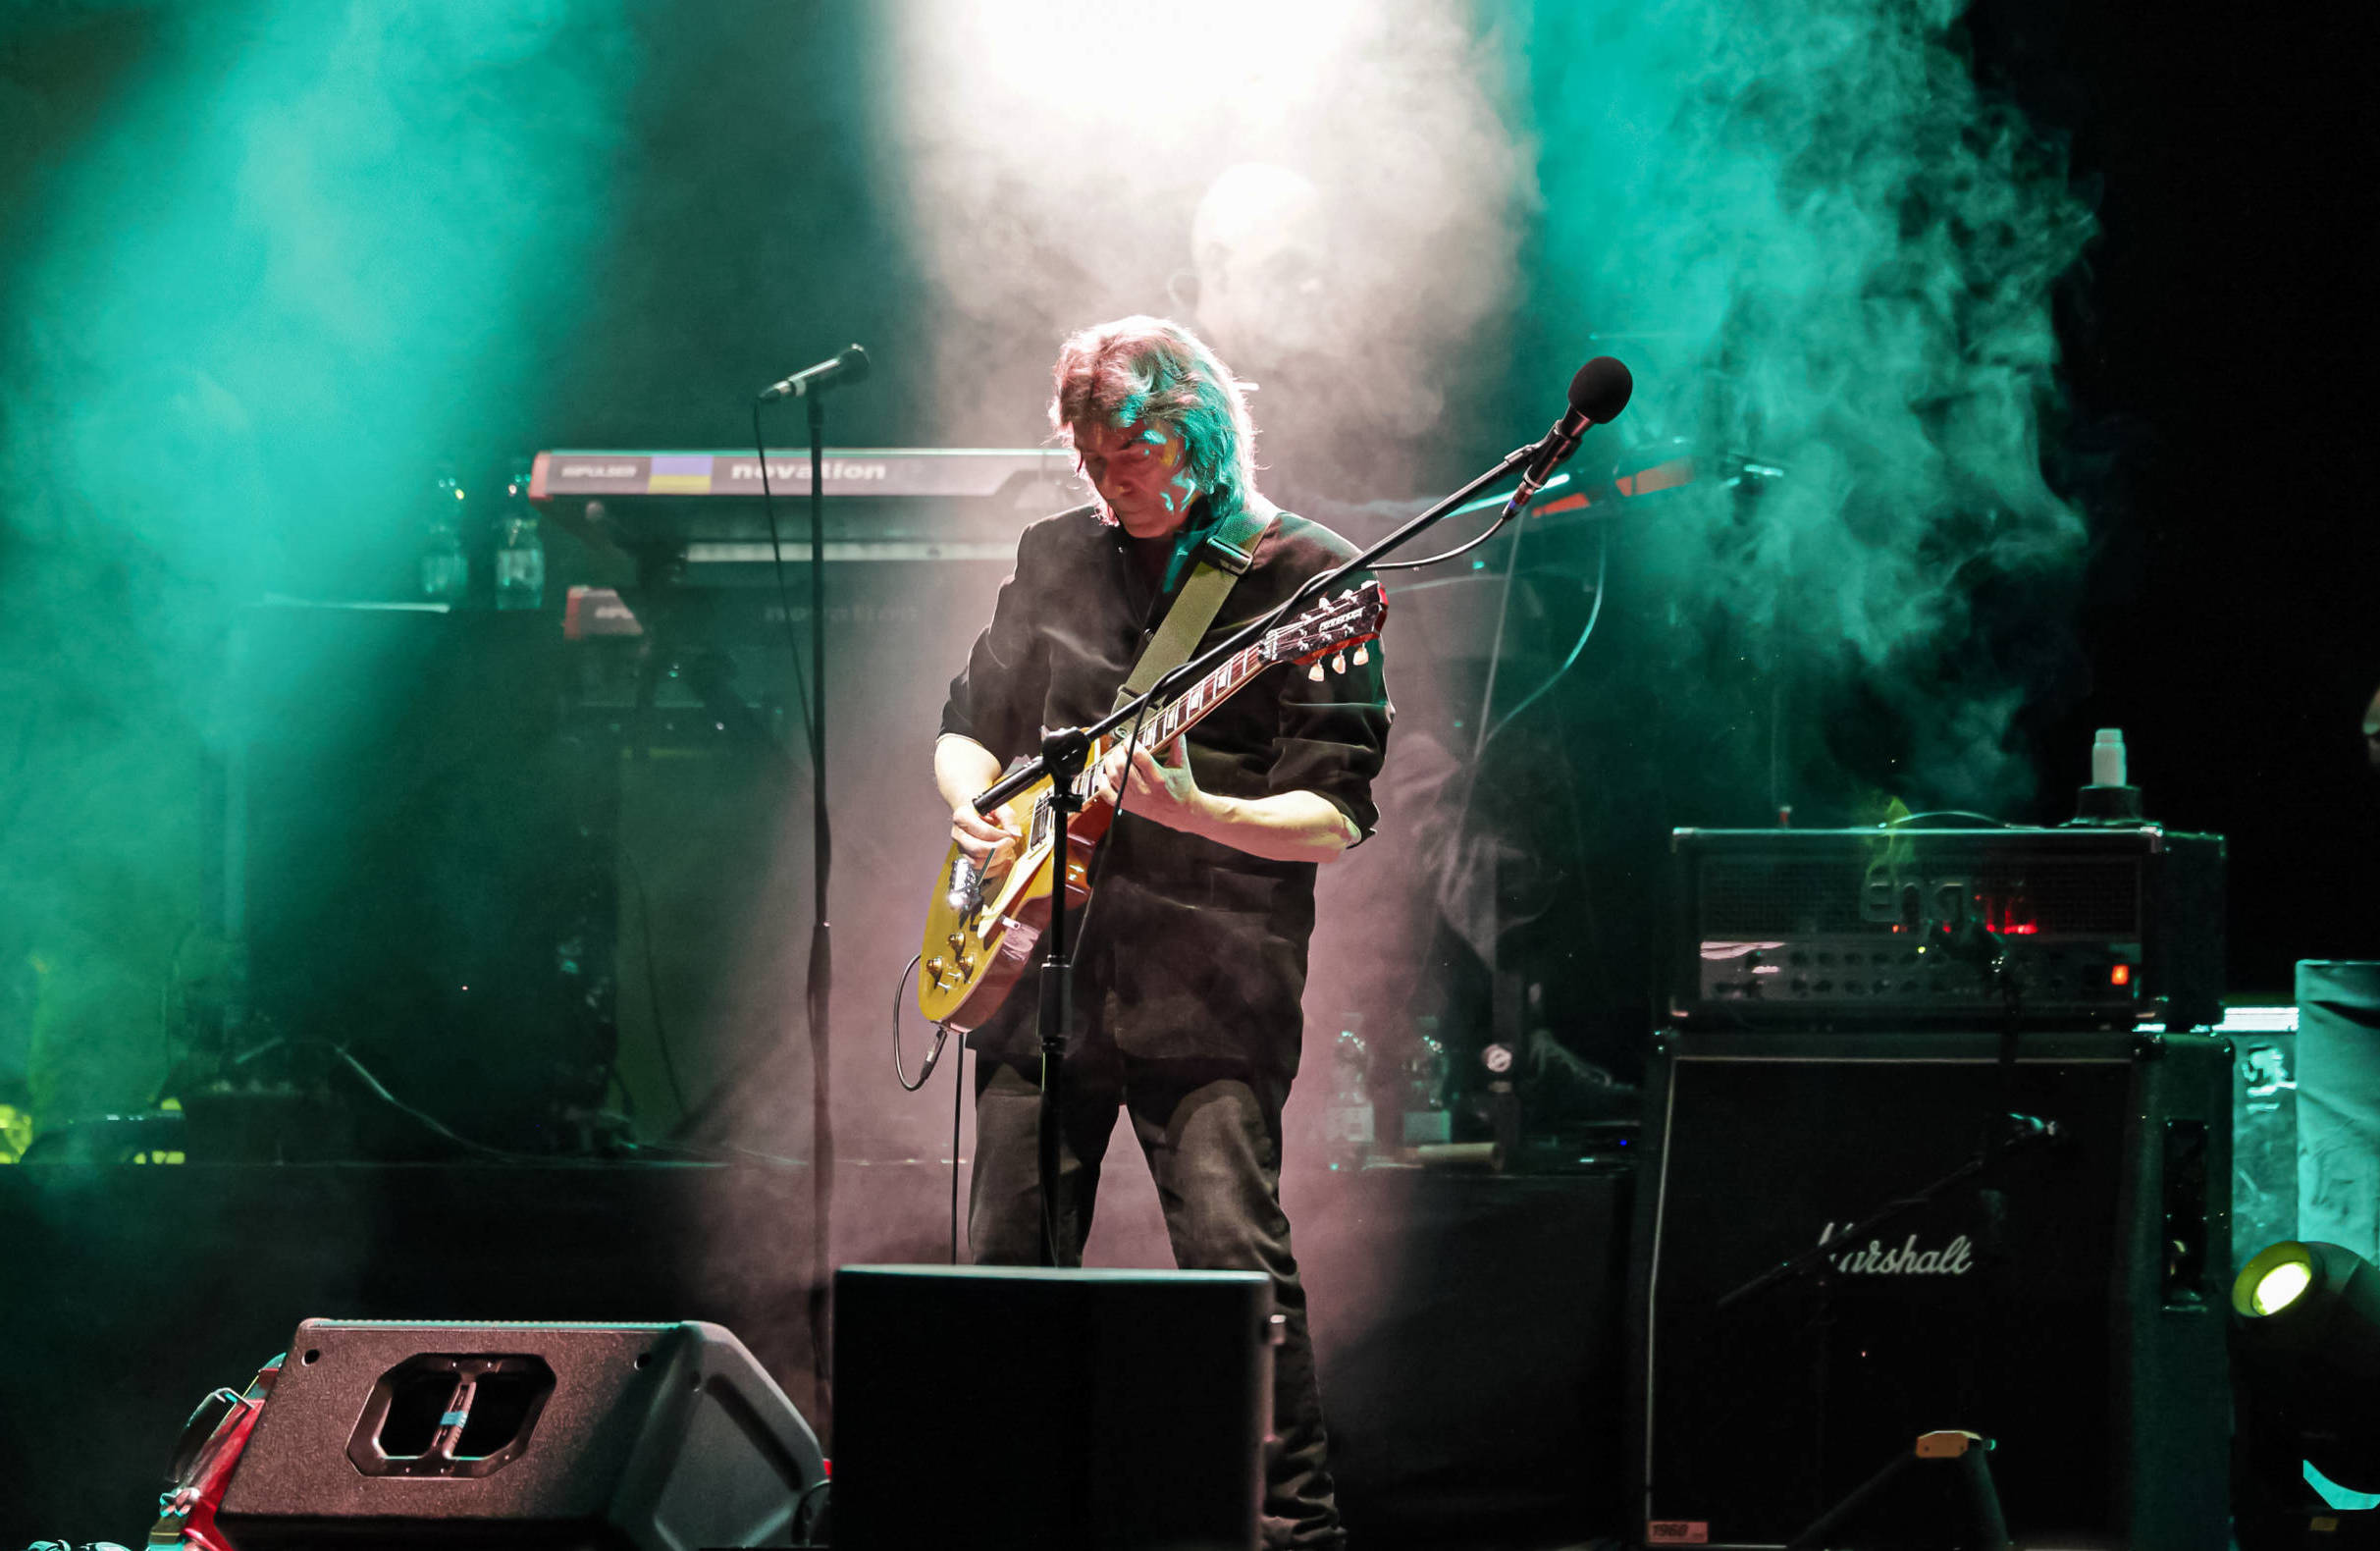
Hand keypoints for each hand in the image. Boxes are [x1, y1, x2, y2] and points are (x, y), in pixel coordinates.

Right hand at [951, 803, 1020, 870]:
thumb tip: (1015, 833)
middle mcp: (959, 835)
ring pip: (977, 863)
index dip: (1001, 836)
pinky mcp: (968, 858)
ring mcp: (962, 848)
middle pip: (977, 850)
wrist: (970, 809)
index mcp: (962, 817)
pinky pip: (979, 872)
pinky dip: (994, 870)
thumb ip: (1008, 817)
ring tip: (1007, 851)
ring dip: (997, 861)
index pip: (983, 832)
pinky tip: (1004, 861)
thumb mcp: (997, 805)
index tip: (1011, 836)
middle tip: (1010, 843)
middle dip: (998, 850)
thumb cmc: (983, 808)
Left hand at [1091, 736, 1208, 832]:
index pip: (1138, 756)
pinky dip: (1102, 782)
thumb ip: (1178, 744)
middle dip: (1119, 751)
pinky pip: (1106, 794)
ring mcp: (1134, 798)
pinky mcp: (1127, 805)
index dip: (1131, 743)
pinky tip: (1105, 773)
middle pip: (1122, 765)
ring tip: (1114, 755)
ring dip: (1109, 762)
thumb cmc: (1182, 787)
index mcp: (1158, 778)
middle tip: (1122, 746)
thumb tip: (1175, 726)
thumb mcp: (1182, 765)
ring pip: (1113, 776)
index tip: (1131, 738)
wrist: (1181, 812)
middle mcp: (1144, 789)